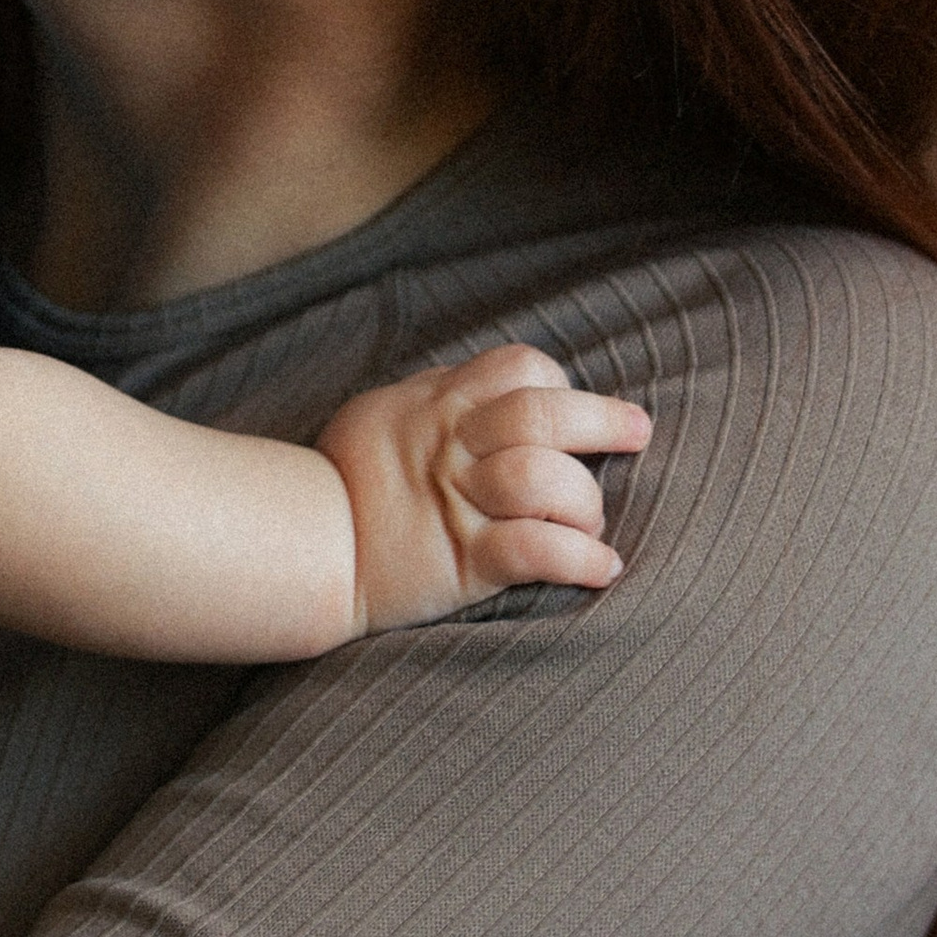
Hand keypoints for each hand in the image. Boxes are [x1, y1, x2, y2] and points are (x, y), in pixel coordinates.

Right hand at [318, 345, 651, 630]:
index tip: (573, 407)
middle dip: (603, 420)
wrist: (301, 547)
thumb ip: (442, 398)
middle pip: (543, 416)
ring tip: (591, 523)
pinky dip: (581, 560)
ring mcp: (459, 504)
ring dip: (586, 502)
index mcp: (439, 404)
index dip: (558, 383)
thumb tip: (496, 388)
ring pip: (545, 481)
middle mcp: (453, 446)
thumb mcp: (386, 412)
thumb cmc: (346, 480)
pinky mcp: (461, 561)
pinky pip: (535, 552)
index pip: (518, 367)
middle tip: (636, 431)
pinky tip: (602, 568)